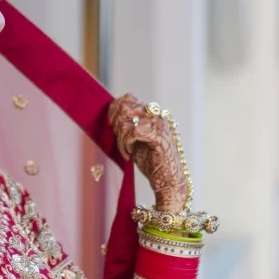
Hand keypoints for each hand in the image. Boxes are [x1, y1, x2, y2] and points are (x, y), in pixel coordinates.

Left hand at [108, 94, 187, 212]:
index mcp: (152, 114)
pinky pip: (133, 132)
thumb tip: (111, 114)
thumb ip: (127, 126)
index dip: (114, 109)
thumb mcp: (135, 140)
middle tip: (120, 141)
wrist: (167, 180)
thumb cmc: (151, 161)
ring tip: (126, 151)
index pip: (128, 99)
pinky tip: (129, 154)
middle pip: (124, 108)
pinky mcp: (158, 136)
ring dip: (121, 139)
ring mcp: (159, 125)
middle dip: (116, 125)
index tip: (111, 125)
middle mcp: (157, 115)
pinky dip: (126, 145)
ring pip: (126, 122)